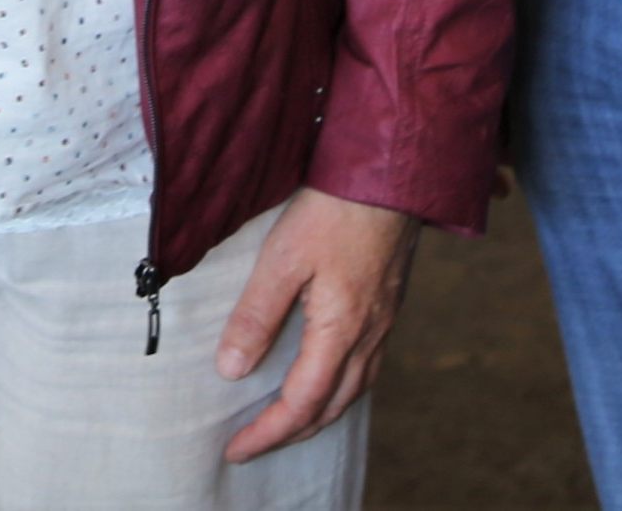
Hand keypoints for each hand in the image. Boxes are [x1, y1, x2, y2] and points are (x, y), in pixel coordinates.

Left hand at [216, 187, 419, 462]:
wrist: (391, 172)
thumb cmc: (336, 208)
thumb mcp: (283, 258)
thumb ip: (257, 315)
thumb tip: (231, 369)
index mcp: (341, 330)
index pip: (302, 404)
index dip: (268, 432)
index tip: (236, 449)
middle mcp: (369, 336)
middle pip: (331, 407)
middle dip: (291, 433)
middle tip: (254, 445)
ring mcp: (384, 322)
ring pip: (353, 391)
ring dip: (318, 416)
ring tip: (286, 423)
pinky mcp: (388, 304)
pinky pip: (366, 368)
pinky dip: (340, 389)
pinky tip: (325, 377)